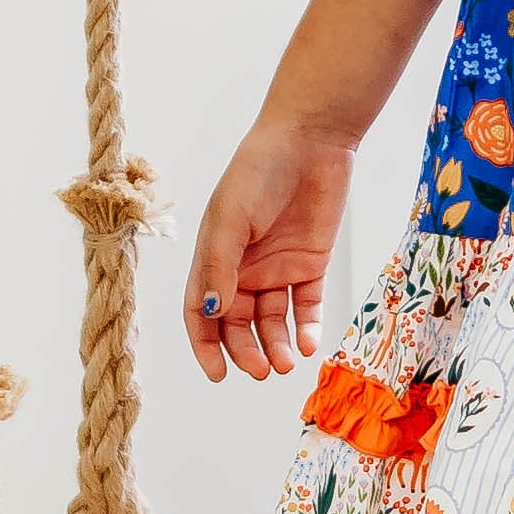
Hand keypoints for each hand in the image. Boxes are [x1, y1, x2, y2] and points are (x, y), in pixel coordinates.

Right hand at [182, 125, 349, 382]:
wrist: (311, 140)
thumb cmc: (259, 170)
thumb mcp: (231, 218)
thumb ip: (221, 267)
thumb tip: (213, 314)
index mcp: (214, 258)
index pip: (202, 313)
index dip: (206, 345)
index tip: (218, 374)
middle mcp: (243, 268)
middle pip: (239, 324)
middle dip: (247, 351)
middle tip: (263, 370)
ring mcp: (278, 268)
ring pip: (273, 321)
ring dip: (277, 345)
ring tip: (286, 363)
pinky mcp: (311, 263)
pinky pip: (306, 304)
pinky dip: (307, 326)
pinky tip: (309, 343)